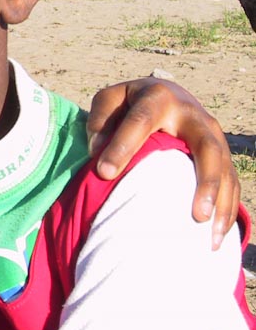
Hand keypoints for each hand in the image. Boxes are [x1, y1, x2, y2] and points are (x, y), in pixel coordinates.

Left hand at [86, 78, 238, 250]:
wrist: (163, 94)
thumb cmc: (128, 104)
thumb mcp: (110, 101)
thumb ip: (100, 120)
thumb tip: (97, 151)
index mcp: (157, 97)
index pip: (140, 122)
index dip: (122, 147)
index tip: (103, 174)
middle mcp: (191, 114)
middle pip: (206, 147)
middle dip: (204, 181)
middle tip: (195, 215)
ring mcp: (211, 133)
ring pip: (225, 168)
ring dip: (221, 202)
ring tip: (208, 235)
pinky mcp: (221, 151)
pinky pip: (231, 180)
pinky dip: (226, 208)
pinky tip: (216, 235)